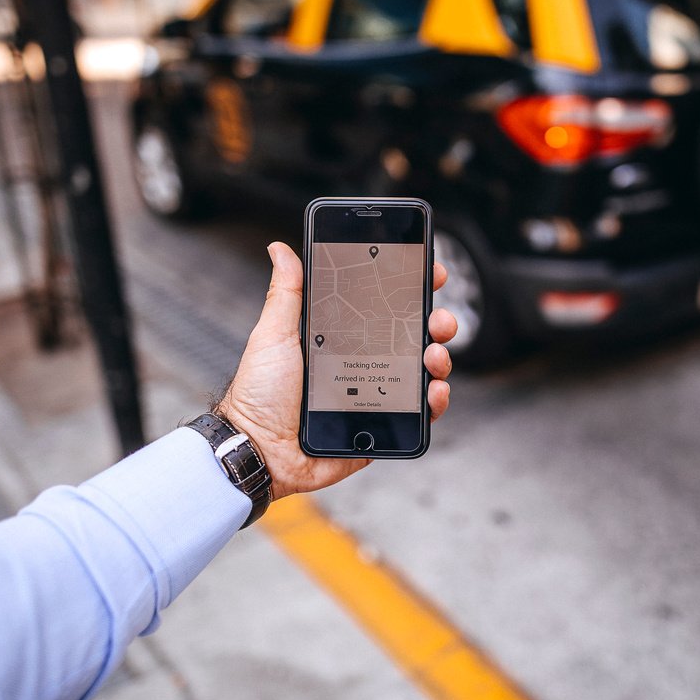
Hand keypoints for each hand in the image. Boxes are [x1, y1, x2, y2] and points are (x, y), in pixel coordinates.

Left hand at [214, 241, 456, 499]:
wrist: (260, 449)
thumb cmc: (259, 394)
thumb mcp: (273, 335)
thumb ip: (287, 293)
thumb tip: (280, 249)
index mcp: (342, 336)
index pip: (385, 306)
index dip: (411, 288)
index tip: (430, 272)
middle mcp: (363, 361)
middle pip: (413, 336)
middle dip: (436, 321)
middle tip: (437, 319)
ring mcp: (376, 393)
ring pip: (423, 371)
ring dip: (439, 358)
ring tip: (434, 356)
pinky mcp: (382, 425)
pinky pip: (419, 412)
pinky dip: (435, 400)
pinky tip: (434, 392)